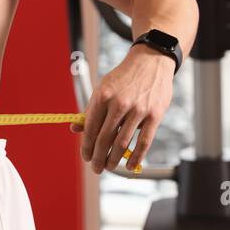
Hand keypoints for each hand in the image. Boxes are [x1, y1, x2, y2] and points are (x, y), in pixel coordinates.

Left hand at [69, 47, 173, 174]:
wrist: (151, 61)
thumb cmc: (123, 78)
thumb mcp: (103, 88)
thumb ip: (90, 110)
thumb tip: (75, 129)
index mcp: (102, 96)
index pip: (90, 128)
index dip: (86, 146)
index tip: (85, 157)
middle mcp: (119, 103)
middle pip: (104, 138)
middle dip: (98, 157)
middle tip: (96, 168)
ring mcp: (138, 110)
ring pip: (122, 142)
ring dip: (113, 159)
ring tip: (109, 167)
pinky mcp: (155, 115)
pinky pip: (144, 142)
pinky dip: (136, 157)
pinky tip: (129, 166)